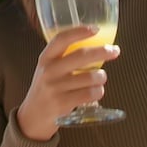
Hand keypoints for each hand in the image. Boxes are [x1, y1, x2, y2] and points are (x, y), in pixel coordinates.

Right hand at [16, 25, 119, 141]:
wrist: (32, 117)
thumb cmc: (46, 89)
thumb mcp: (48, 70)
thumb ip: (64, 58)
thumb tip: (95, 47)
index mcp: (45, 58)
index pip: (62, 39)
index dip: (79, 32)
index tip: (96, 28)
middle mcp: (49, 71)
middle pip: (81, 56)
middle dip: (102, 51)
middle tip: (114, 50)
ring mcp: (55, 88)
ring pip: (91, 77)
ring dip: (102, 77)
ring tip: (100, 78)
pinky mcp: (63, 103)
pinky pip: (90, 93)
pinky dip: (98, 92)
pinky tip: (96, 91)